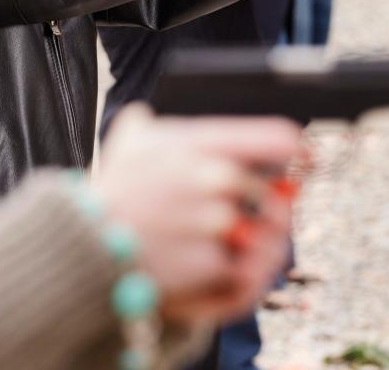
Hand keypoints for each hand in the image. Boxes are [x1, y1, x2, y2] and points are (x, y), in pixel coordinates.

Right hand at [95, 105, 305, 323]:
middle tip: (251, 218)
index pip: (278, 138)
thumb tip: (153, 114)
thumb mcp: (128, 144)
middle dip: (268, 211)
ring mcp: (216, 223)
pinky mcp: (214, 264)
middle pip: (276, 195)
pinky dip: (244, 275)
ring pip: (271, 234)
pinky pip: (252, 270)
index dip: (298, 150)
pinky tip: (224, 271)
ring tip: (237, 248)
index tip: (305, 160)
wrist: (83, 252)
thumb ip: (151, 124)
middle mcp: (213, 178)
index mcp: (200, 143)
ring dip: (262, 244)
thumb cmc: (113, 196)